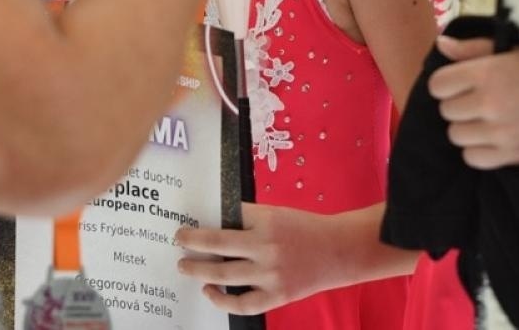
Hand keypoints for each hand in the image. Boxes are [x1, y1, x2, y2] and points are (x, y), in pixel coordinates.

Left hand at [175, 203, 339, 315]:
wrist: (340, 251)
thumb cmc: (306, 228)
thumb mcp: (277, 214)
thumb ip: (249, 219)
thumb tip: (216, 223)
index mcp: (266, 222)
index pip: (225, 219)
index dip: (202, 225)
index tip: (186, 227)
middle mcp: (266, 248)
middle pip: (217, 246)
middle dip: (192, 244)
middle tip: (178, 242)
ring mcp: (271, 275)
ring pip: (223, 274)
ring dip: (198, 270)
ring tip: (184, 267)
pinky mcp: (277, 296)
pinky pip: (242, 304)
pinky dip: (222, 300)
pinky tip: (209, 291)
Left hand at [428, 36, 518, 167]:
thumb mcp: (512, 51)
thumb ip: (473, 49)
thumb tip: (442, 45)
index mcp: (487, 73)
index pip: (438, 85)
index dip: (446, 84)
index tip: (459, 84)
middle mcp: (490, 103)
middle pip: (447, 111)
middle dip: (458, 104)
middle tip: (478, 101)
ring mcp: (501, 132)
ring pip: (456, 136)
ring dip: (467, 128)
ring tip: (487, 119)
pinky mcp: (514, 155)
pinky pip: (473, 159)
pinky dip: (478, 151)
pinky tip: (493, 138)